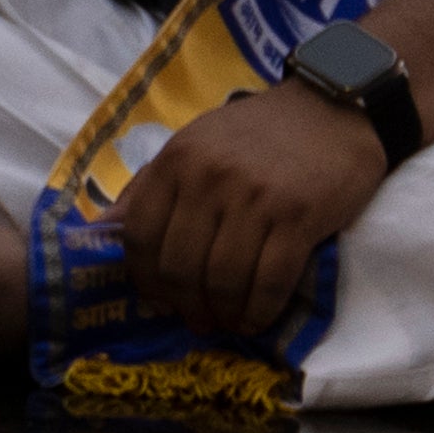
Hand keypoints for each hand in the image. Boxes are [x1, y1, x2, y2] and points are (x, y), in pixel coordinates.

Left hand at [115, 83, 390, 336]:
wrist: (334, 111)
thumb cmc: (257, 134)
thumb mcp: (192, 145)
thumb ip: (147, 187)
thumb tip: (99, 232)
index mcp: (176, 160)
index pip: (140, 236)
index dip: (144, 279)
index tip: (157, 299)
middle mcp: (209, 178)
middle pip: (179, 266)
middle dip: (184, 304)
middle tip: (196, 319)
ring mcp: (255, 198)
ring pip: (223, 280)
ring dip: (223, 313)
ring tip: (226, 321)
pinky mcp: (299, 217)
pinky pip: (271, 281)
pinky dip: (260, 311)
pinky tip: (256, 319)